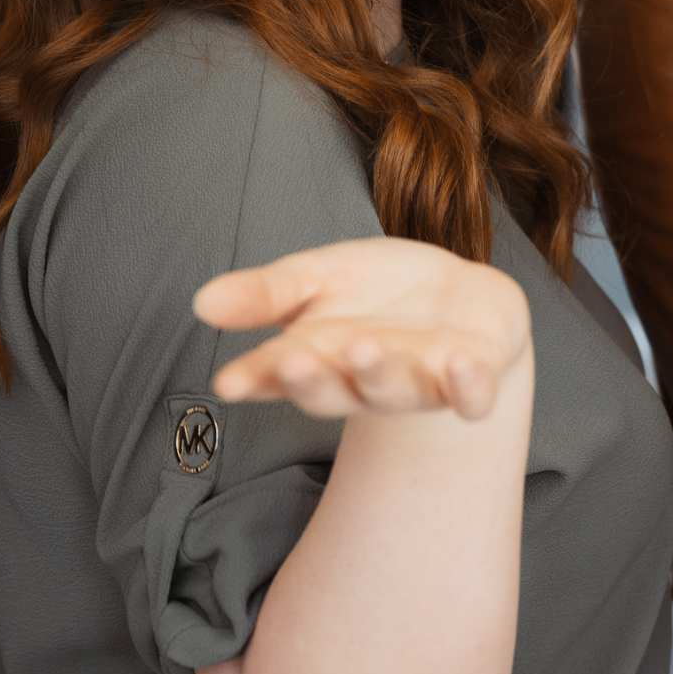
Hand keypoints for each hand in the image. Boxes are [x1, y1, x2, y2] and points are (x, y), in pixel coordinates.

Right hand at [193, 238, 530, 419]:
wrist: (458, 295)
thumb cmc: (375, 290)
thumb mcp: (316, 277)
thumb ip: (267, 293)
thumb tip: (202, 302)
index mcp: (319, 361)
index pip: (280, 375)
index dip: (258, 380)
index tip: (230, 381)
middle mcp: (365, 383)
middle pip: (335, 393)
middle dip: (317, 380)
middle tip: (298, 360)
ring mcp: (420, 384)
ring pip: (397, 393)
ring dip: (382, 375)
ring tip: (366, 348)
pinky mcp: (471, 381)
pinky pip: (471, 396)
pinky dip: (468, 387)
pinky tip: (460, 363)